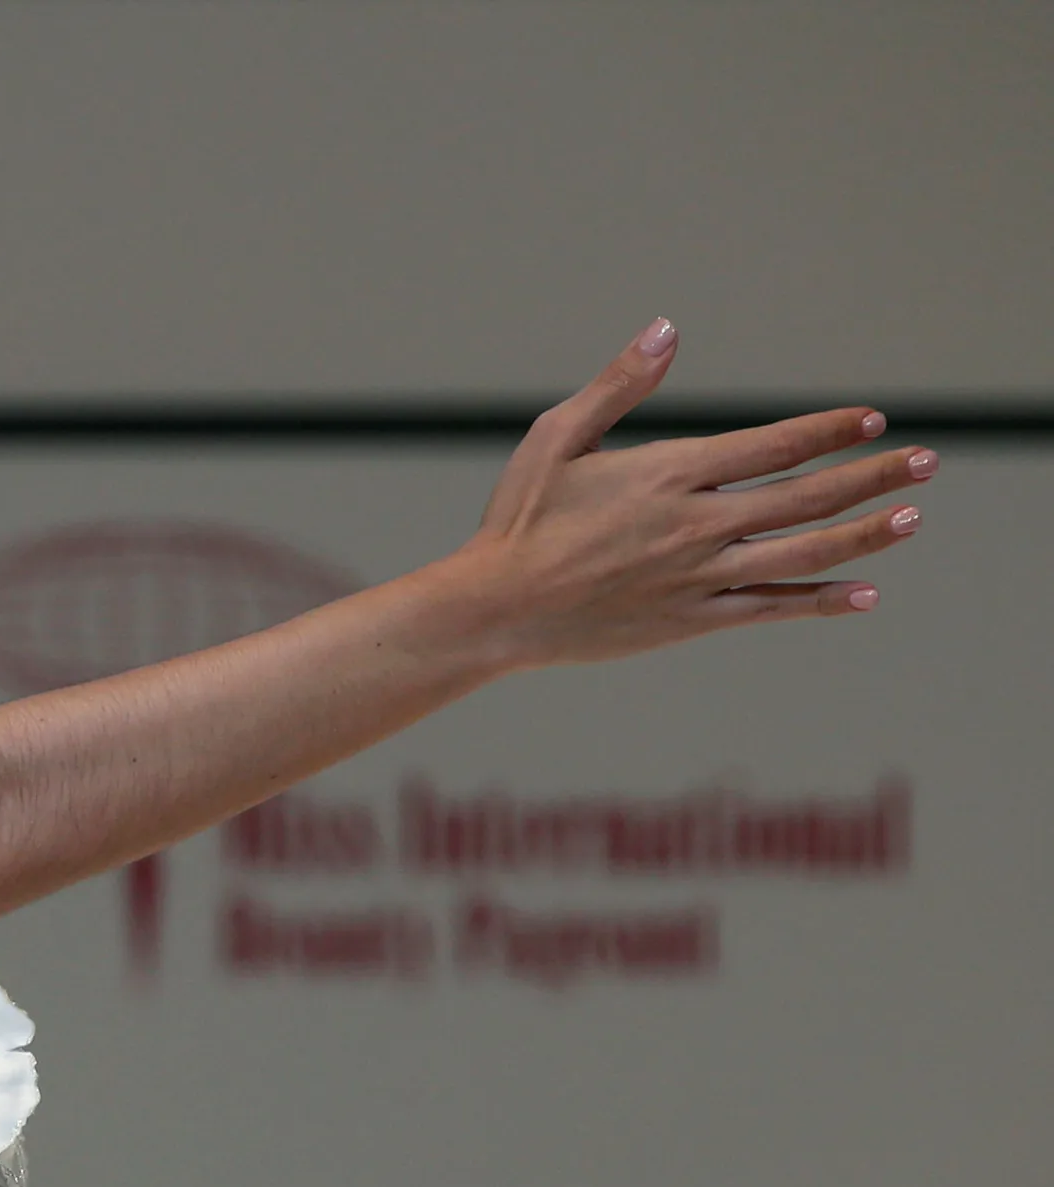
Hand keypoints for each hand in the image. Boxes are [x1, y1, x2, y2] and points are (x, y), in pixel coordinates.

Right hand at [452, 319, 932, 667]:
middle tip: (928, 461)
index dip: (828, 431)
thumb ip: (618, 385)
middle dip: (872, 475)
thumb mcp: (556, 439)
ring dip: (864, 533)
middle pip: (805, 497)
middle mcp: (694, 525)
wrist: (493, 611)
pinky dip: (819, 600)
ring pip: (801, 552)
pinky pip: (769, 608)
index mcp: (668, 474)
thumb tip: (667, 329)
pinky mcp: (689, 621)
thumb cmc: (517, 521)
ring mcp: (697, 577)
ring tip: (911, 515)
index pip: (773, 446)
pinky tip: (863, 593)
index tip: (871, 421)